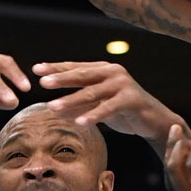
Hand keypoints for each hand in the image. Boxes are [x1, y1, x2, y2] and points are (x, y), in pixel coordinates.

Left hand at [36, 61, 176, 142]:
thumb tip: (51, 108)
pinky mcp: (131, 99)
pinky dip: (93, 115)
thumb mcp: (97, 107)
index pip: (75, 67)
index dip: (56, 68)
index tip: (36, 70)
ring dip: (71, 100)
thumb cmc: (124, 111)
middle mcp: (113, 72)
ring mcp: (123, 84)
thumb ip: (77, 105)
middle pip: (81, 75)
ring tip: (53, 107)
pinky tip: (79, 122)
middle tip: (42, 83)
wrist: (154, 120)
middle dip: (60, 79)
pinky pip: (108, 108)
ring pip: (92, 93)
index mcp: (103, 69)